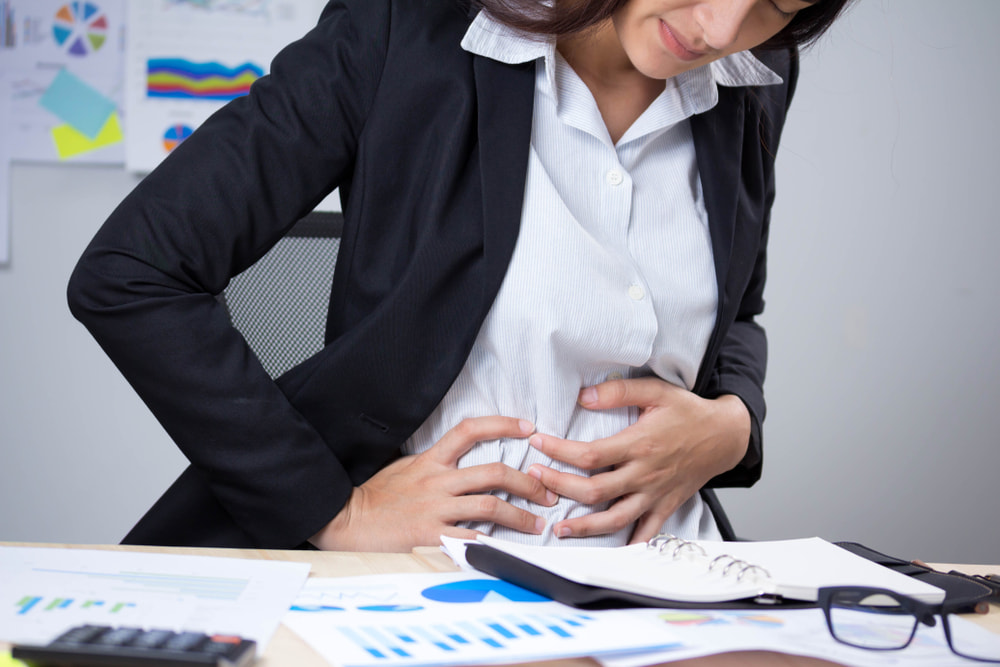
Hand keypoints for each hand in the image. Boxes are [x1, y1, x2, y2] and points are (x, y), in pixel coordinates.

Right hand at [310, 417, 556, 550]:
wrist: (345, 519)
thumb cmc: (375, 496)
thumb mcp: (405, 467)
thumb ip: (435, 463)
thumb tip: (463, 460)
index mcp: (431, 460)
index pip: (471, 430)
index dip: (503, 424)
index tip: (528, 427)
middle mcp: (437, 481)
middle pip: (494, 472)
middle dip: (529, 482)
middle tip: (547, 491)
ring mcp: (435, 509)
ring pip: (491, 506)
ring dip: (521, 516)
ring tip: (538, 524)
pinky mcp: (431, 536)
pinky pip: (471, 539)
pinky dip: (494, 545)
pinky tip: (510, 550)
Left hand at [526, 378, 749, 543]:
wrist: (725, 435)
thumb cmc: (689, 413)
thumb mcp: (657, 391)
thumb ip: (619, 392)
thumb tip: (583, 397)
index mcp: (640, 444)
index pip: (590, 455)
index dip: (559, 451)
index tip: (537, 444)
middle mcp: (645, 474)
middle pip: (595, 490)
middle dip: (560, 487)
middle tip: (533, 480)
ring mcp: (655, 494)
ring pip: (616, 518)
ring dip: (586, 527)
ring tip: (560, 528)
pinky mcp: (666, 506)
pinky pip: (646, 533)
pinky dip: (629, 546)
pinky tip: (609, 551)